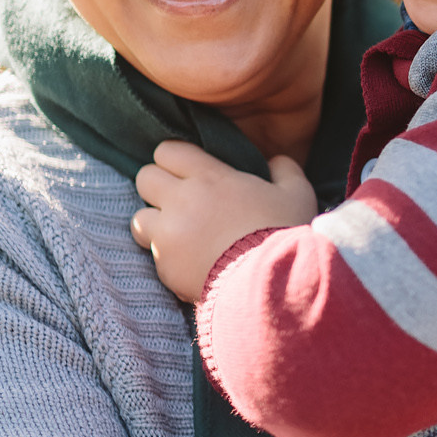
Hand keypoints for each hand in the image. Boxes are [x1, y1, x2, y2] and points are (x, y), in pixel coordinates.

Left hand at [132, 140, 317, 301]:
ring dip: (154, 223)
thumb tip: (277, 161)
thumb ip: (285, 170)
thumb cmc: (283, 233)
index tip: (189, 173)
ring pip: (139, 218)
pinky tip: (188, 262)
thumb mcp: (297, 194)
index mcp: (209, 176)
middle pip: (145, 178)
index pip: (167, 151)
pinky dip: (165, 257)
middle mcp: (181, 200)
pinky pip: (152, 254)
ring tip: (177, 235)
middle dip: (158, 187)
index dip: (175, 160)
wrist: (271, 285)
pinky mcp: (164, 266)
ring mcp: (168, 235)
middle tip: (180, 202)